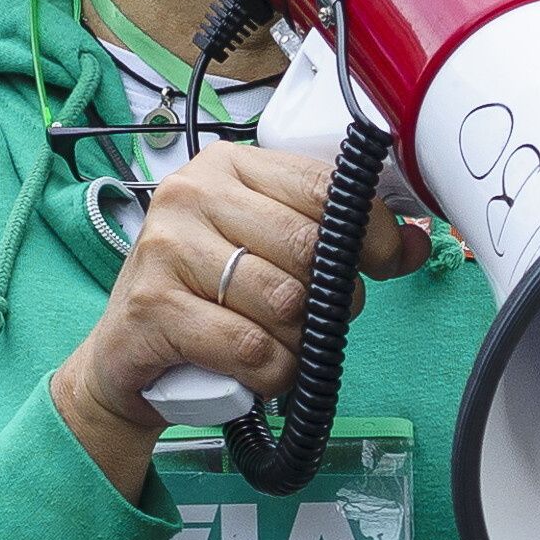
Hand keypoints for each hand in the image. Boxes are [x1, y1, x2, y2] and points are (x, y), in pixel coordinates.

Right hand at [53, 138, 430, 501]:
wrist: (126, 359)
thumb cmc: (205, 299)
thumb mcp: (269, 254)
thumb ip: (335, 240)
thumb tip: (413, 242)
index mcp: (227, 166)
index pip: (323, 187)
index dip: (370, 231)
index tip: (385, 260)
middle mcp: (191, 195)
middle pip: (308, 247)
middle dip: (332, 296)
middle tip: (314, 318)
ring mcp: (166, 248)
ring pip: (284, 302)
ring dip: (297, 342)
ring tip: (275, 345)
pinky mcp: (153, 307)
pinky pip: (251, 347)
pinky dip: (271, 373)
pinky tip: (257, 371)